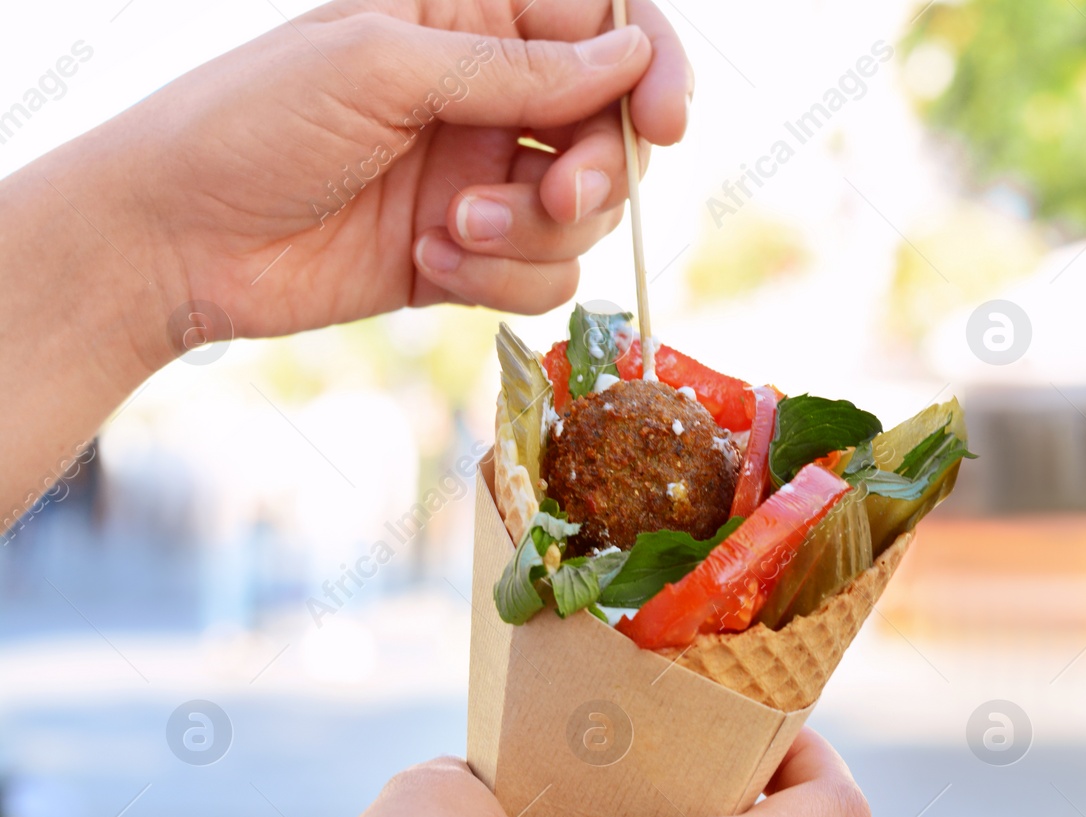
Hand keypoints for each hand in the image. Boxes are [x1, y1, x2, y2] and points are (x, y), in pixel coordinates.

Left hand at [0, 0, 689, 512]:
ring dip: (530, 233)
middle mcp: (488, 95)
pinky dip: (500, 278)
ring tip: (448, 231)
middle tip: (554, 196)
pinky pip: (543, 275)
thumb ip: (515, 68)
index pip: (603, 26)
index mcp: (467, 19)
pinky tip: (428, 265)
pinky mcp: (469, 255)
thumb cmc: (253, 124)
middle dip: (595, 172)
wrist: (176, 241)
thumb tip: (629, 59)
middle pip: (610, 131)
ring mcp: (482, 178)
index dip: (651, 68)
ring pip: (585, 215)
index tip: (666, 122)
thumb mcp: (383, 68)